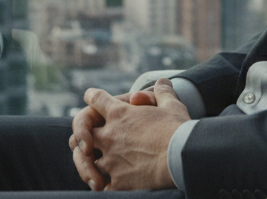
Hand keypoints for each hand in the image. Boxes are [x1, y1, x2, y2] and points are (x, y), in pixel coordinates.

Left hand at [70, 79, 188, 190]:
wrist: (182, 159)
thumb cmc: (178, 129)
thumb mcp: (172, 105)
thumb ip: (163, 93)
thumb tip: (162, 81)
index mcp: (119, 113)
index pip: (95, 99)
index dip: (92, 97)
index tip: (91, 98)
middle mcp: (109, 136)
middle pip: (84, 132)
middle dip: (85, 135)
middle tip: (89, 142)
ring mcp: (111, 160)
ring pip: (89, 161)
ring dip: (94, 163)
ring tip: (100, 168)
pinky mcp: (118, 182)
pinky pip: (102, 185)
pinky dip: (105, 184)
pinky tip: (111, 185)